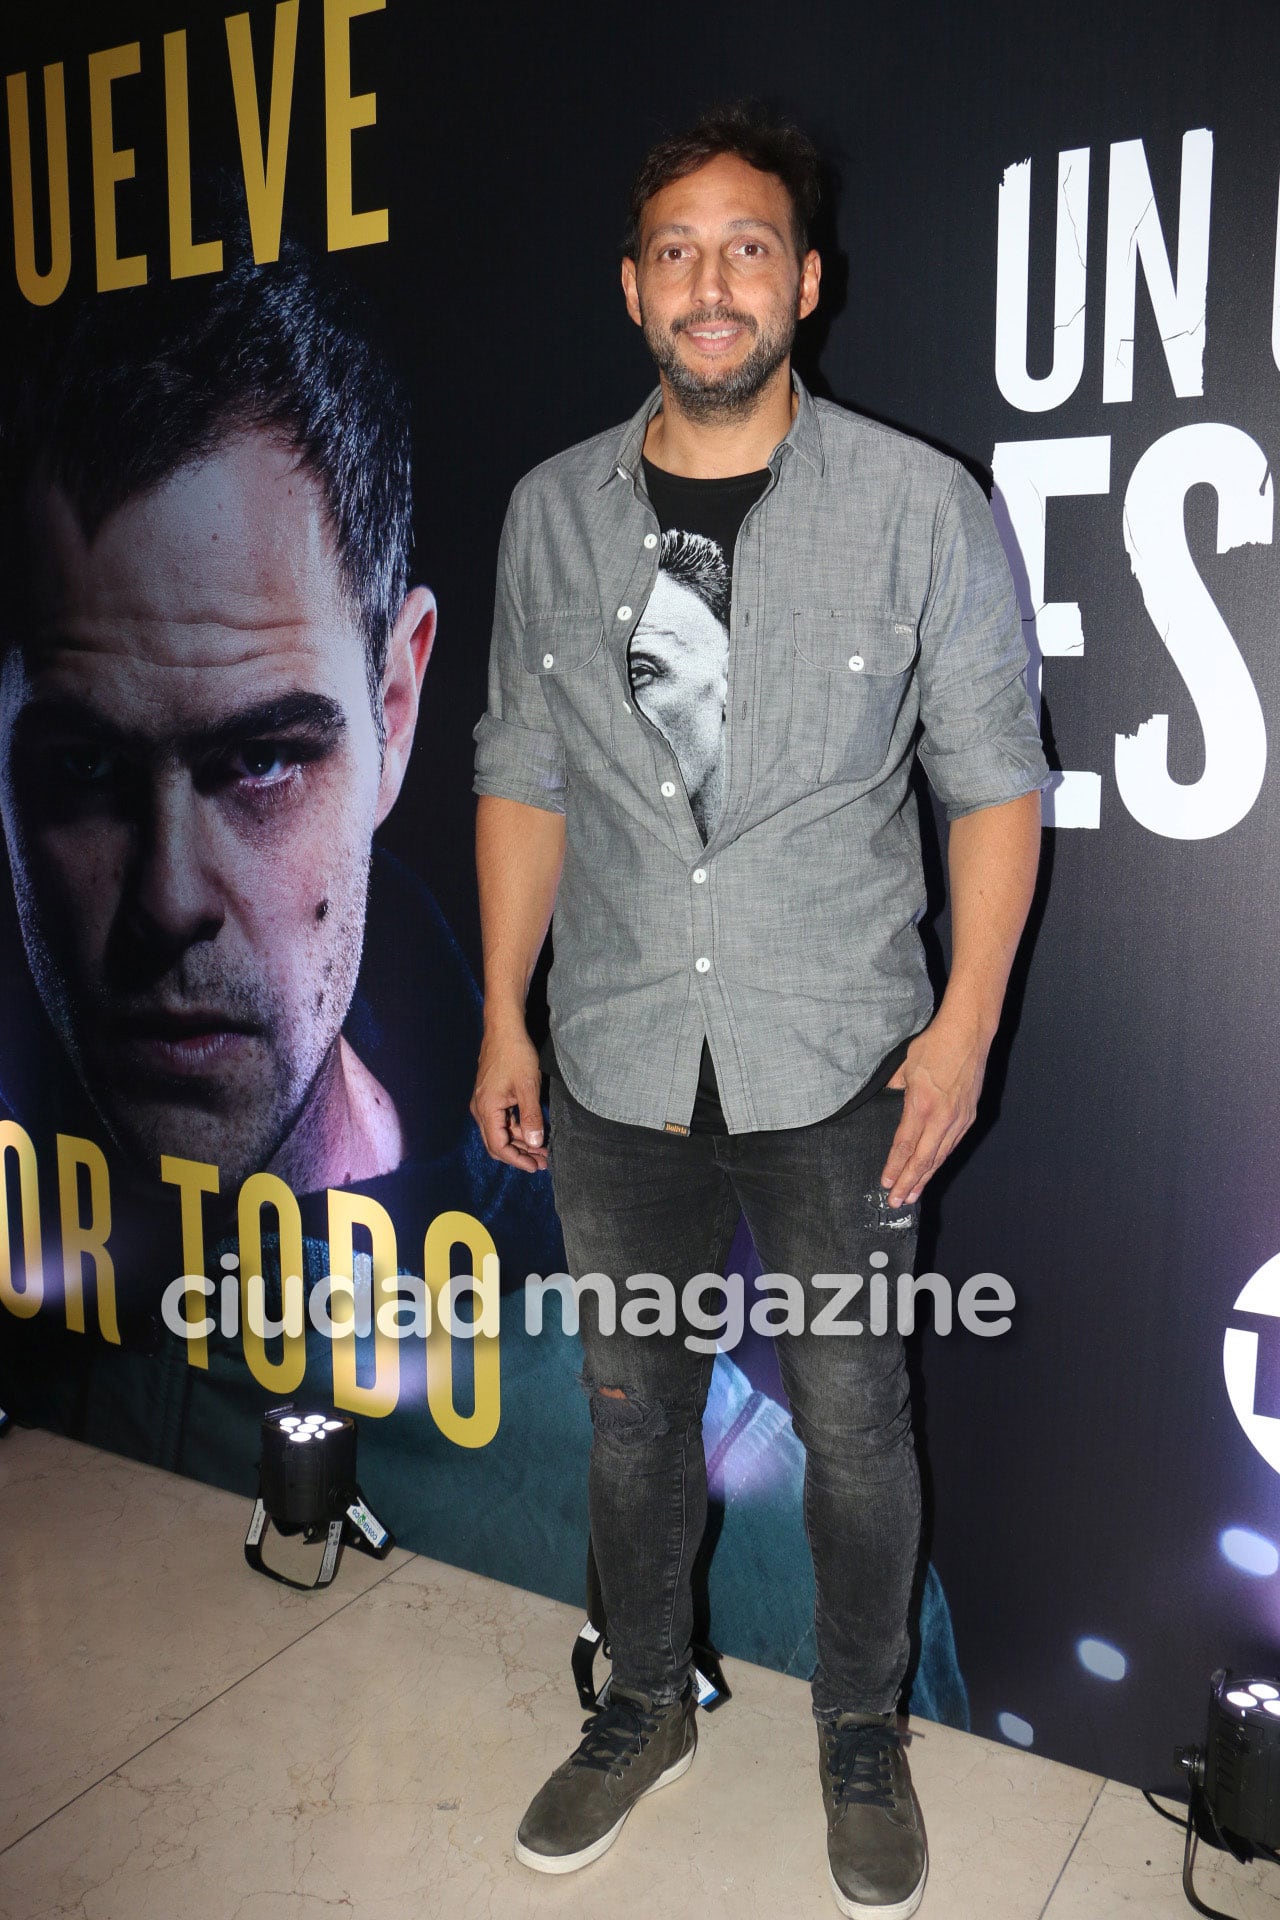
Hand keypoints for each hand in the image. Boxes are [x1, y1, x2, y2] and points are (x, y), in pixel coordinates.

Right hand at [470, 1023, 548, 1171]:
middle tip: (543, 1162)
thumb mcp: (528, 1087)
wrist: (504, 1029)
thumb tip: (534, 1144)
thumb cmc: (515, 1054)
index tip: (536, 1166)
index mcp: (486, 1109)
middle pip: (497, 1143)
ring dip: (520, 1142)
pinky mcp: (491, 1096)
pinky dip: (517, 1129)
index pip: (498, 1146)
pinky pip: (502, 1120)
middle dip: (520, 1155)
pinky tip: (534, 1131)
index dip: (517, 1160)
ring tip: (543, 1149)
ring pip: (501, 1132)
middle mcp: (481, 1109)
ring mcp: (485, 1103)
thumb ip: (531, 1117)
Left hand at [878, 1012, 988, 1207]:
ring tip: (914, 1194)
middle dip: (909, 1183)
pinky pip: (952, 1145)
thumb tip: (885, 1102)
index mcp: (921, 1105)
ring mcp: (959, 1118)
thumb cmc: (934, 1045)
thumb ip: (893, 1089)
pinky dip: (941, 1161)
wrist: (969, 1033)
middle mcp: (942, 1117)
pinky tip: (932, 1169)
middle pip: (923, 1159)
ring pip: (940, 1156)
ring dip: (926, 1177)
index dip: (894, 1168)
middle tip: (897, 1202)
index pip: (904, 1146)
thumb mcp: (904, 1065)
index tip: (886, 1184)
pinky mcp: (969, 1115)